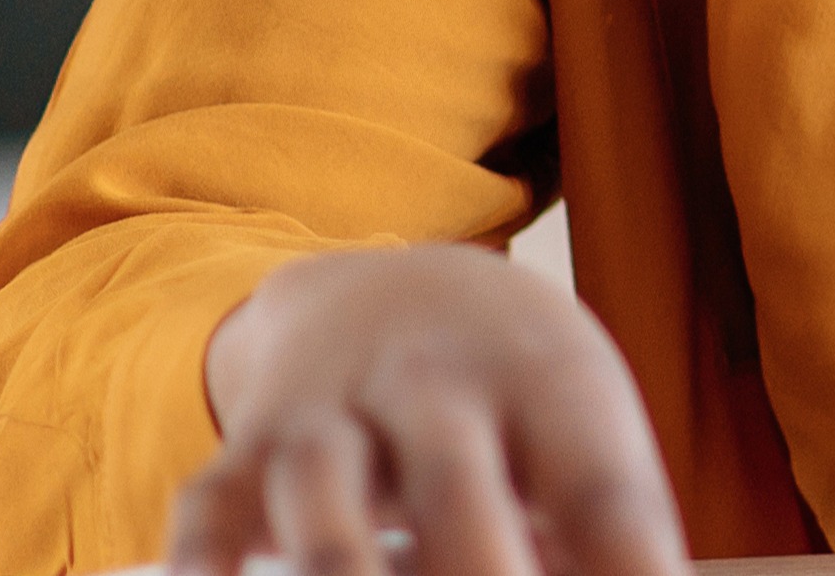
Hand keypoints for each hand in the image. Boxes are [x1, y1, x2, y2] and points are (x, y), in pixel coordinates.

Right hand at [168, 242, 688, 575]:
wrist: (390, 288)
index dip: (625, 571)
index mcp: (549, 384)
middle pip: (457, 494)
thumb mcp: (582, 431)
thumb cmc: (516, 392)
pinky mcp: (247, 450)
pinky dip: (209, 567)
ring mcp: (332, 415)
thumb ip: (607, 530)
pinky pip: (212, 512)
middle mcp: (435, 386)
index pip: (601, 491)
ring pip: (324, 501)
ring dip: (345, 573)